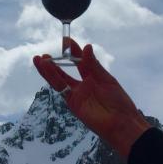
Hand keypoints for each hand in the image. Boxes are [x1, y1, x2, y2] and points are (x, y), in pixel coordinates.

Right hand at [33, 39, 150, 157]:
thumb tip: (86, 47)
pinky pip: (61, 89)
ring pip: (59, 80)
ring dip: (48, 70)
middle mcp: (83, 86)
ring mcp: (77, 95)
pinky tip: (47, 67)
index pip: (80, 62)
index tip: (66, 40)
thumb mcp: (106, 79)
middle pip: (65, 72)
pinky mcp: (72, 103)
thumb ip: (94, 65)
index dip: (73, 51)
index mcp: (93, 78)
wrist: (123, 122)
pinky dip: (53, 78)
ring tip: (39, 59)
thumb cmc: (119, 101)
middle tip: (45, 53)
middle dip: (55, 62)